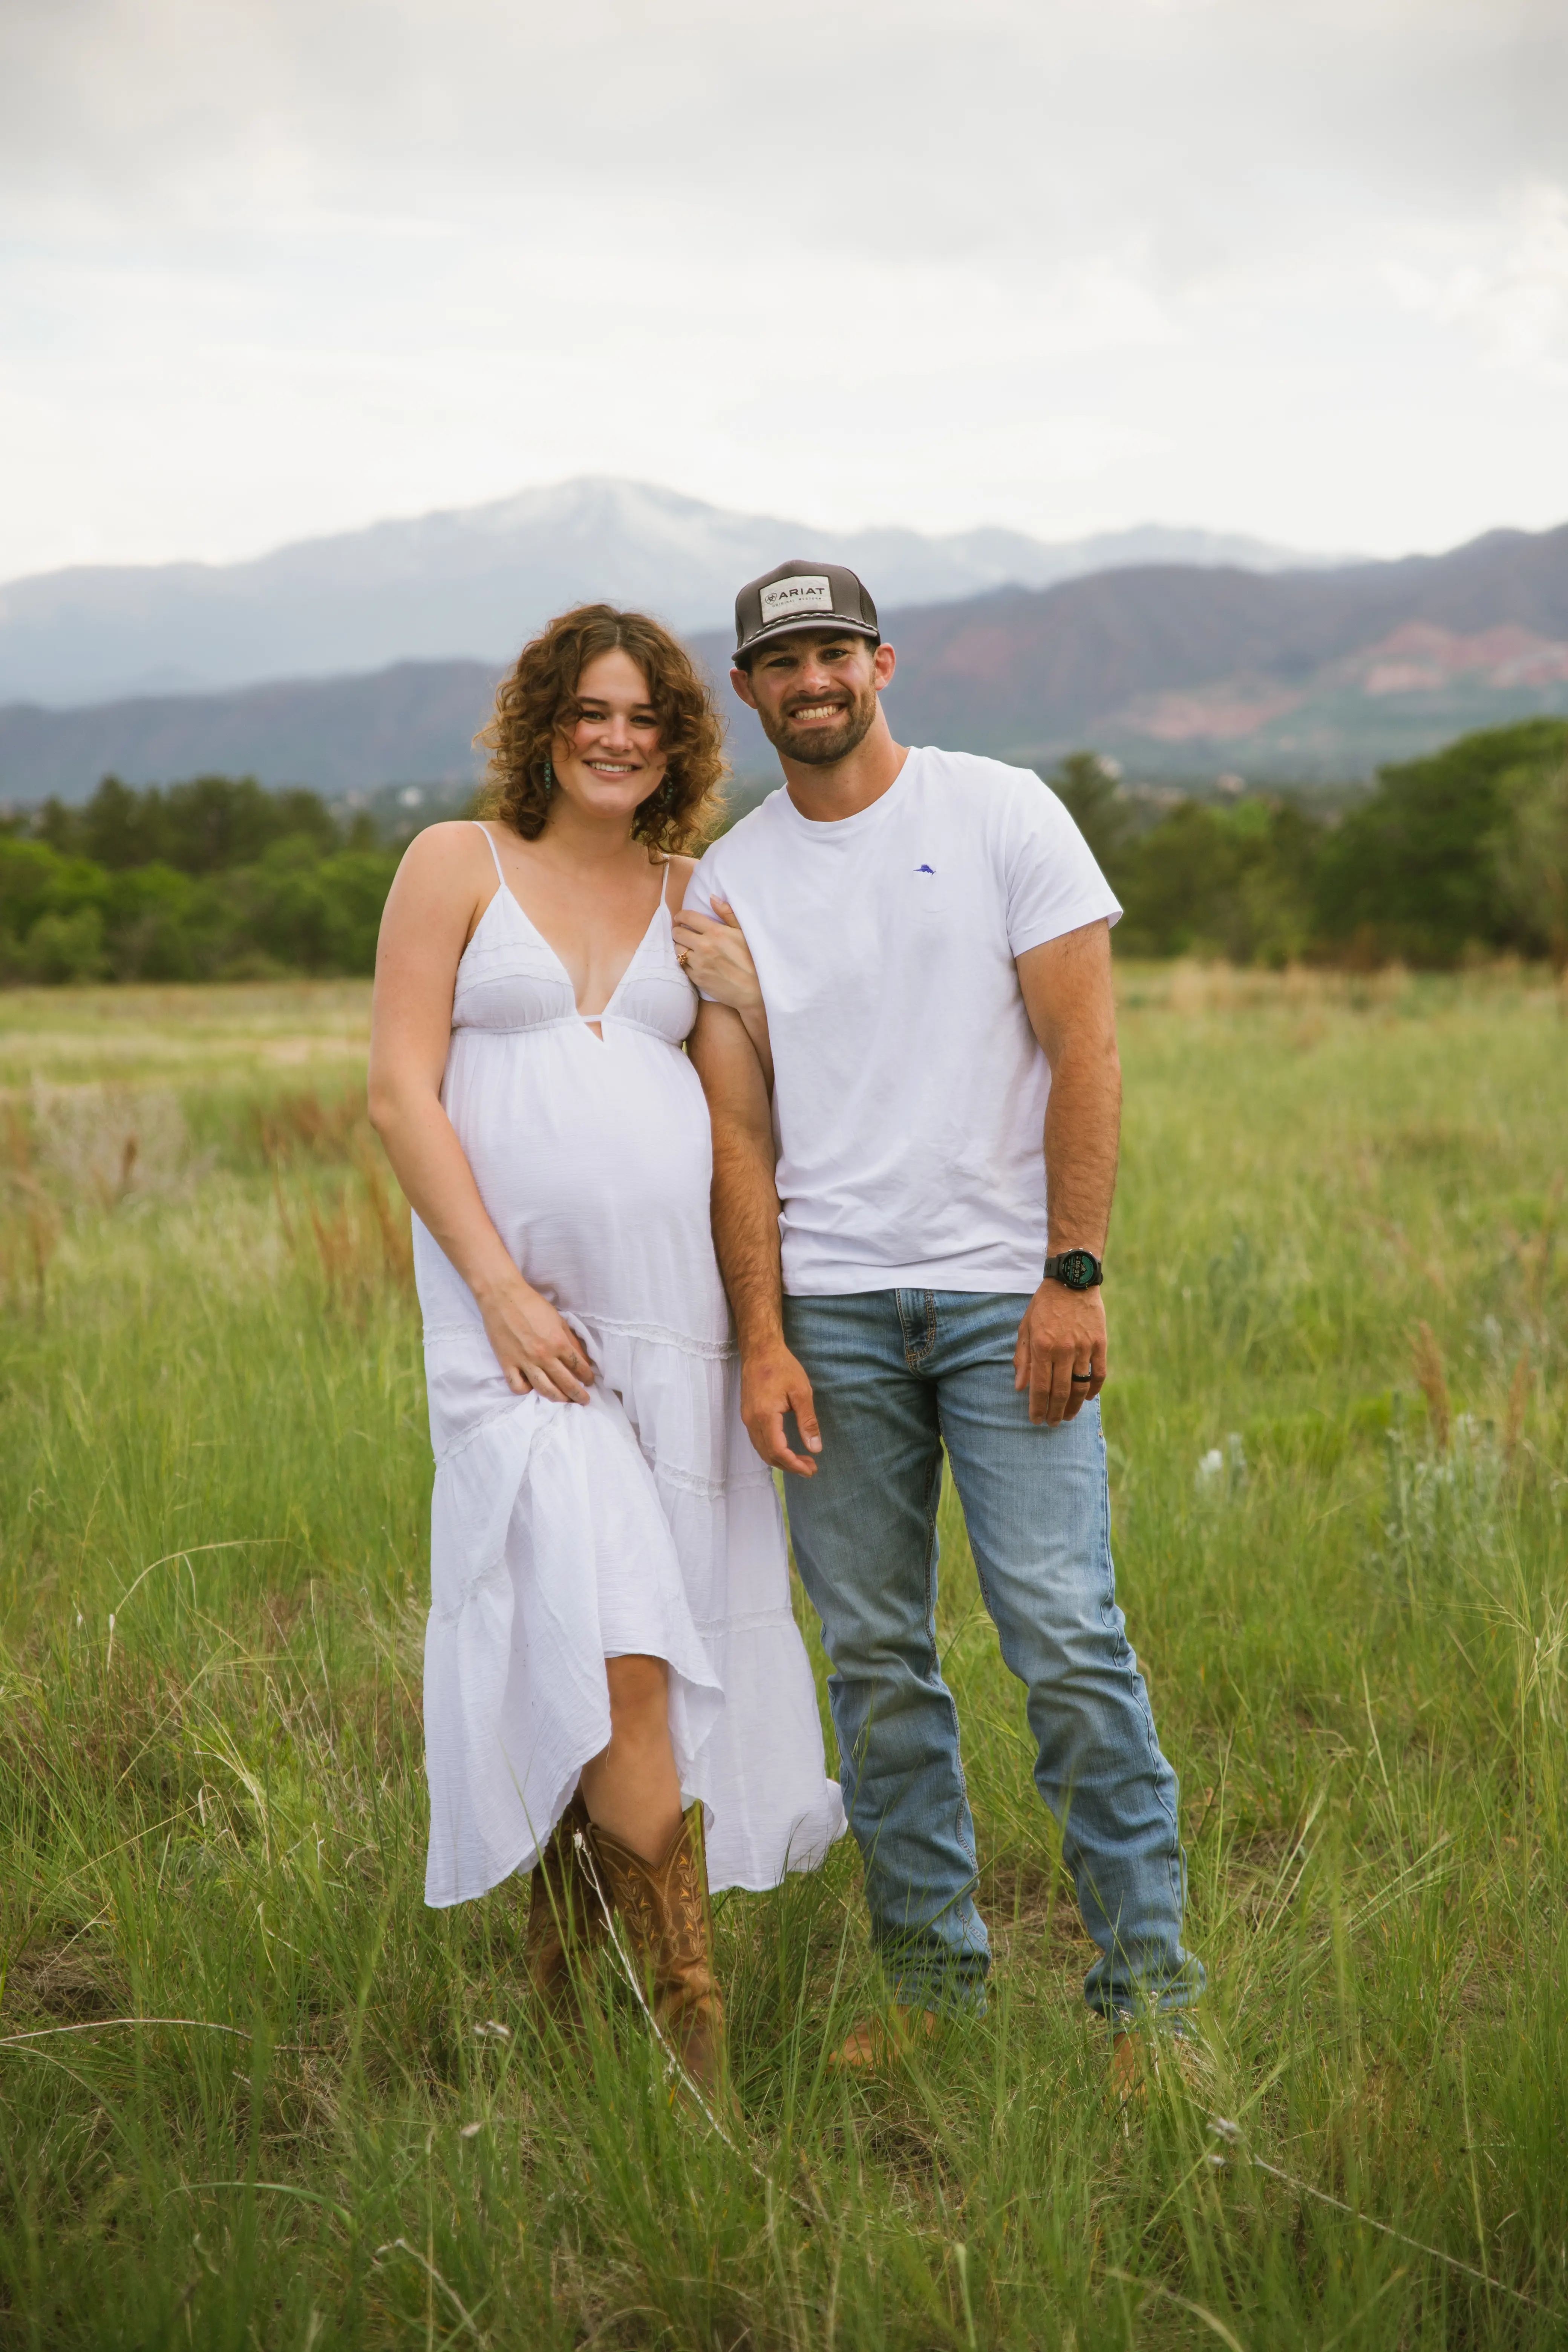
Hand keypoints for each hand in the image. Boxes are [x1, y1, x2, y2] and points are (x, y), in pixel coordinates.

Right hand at [477, 1273, 595, 1403]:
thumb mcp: (558, 1319)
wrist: (503, 1297)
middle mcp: (543, 1355)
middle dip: (578, 1394)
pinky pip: (517, 1386)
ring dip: (558, 1398)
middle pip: (565, 1382)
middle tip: (584, 1400)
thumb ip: (572, 1340)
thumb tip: (584, 1359)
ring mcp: (524, 1361)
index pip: (578, 1366)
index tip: (590, 1381)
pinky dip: (526, 1390)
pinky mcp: (507, 1363)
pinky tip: (532, 1388)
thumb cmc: (532, 1304)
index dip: (587, 1376)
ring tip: (565, 1401)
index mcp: (558, 1342)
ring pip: (544, 1389)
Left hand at [671, 898, 762, 1012]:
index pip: (688, 917)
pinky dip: (684, 961)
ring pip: (677, 949)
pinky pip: (682, 965)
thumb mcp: (744, 933)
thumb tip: (712, 897)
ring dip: (680, 946)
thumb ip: (727, 914)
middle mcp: (704, 946)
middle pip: (677, 933)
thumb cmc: (753, 959)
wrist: (755, 991)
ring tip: (688, 947)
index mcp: (716, 932)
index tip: (681, 918)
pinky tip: (693, 961)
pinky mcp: (697, 978)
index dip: (681, 916)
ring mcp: (699, 963)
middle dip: (679, 930)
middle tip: (684, 932)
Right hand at [740, 1338, 821, 1475]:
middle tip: (810, 1467)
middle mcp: (751, 1421)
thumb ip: (808, 1422)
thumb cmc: (782, 1367)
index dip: (794, 1464)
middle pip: (768, 1455)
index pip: (778, 1451)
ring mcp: (746, 1418)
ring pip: (761, 1450)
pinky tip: (786, 1449)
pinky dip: (772, 1451)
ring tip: (801, 1461)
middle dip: (789, 1466)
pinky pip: (758, 1441)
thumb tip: (815, 1448)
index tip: (811, 1469)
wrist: (760, 1350)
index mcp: (765, 1416)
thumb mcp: (801, 1392)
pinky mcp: (747, 1415)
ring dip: (781, 1460)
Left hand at [1013, 1281, 1106, 1425]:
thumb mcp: (1025, 1328)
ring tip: (1068, 1417)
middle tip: (1052, 1424)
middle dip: (1055, 1412)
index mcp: (1042, 1346)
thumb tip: (1019, 1387)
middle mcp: (1063, 1349)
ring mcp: (1084, 1347)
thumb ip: (1022, 1358)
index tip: (1035, 1420)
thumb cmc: (1044, 1306)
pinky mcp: (1100, 1343)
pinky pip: (1099, 1373)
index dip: (1037, 1407)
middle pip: (1061, 1391)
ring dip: (1075, 1406)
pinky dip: (1094, 1389)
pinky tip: (1088, 1398)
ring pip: (1081, 1386)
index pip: (1039, 1387)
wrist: (1072, 1281)